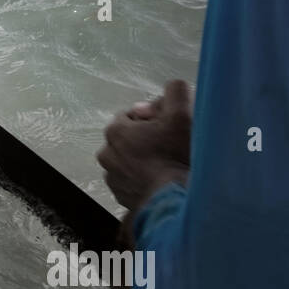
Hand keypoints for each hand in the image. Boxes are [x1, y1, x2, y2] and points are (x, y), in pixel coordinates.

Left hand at [97, 79, 191, 215]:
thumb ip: (175, 92)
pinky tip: (160, 181)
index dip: (152, 118)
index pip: (132, 115)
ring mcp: (112, 178)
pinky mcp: (120, 197)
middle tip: (170, 146)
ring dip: (144, 160)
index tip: (168, 127)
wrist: (174, 201)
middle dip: (146, 139)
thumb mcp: (181, 115)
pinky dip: (143, 179)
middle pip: (129, 138)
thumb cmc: (176, 154)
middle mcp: (106, 153)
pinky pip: (132, 181)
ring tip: (166, 165)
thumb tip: (170, 87)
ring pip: (129, 161)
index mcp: (115, 131)